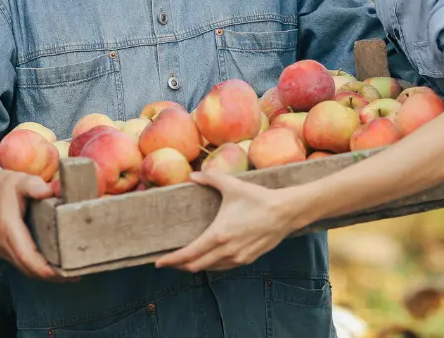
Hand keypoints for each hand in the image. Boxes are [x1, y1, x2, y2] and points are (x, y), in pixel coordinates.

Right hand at [0, 168, 77, 282]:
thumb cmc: (2, 187)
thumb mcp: (19, 181)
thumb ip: (35, 185)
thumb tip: (53, 190)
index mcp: (8, 228)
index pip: (27, 257)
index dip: (46, 269)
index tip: (66, 273)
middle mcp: (4, 244)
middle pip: (29, 268)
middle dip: (52, 276)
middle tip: (76, 274)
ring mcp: (3, 249)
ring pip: (26, 269)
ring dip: (46, 275)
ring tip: (70, 272)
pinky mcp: (6, 250)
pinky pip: (23, 264)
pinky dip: (39, 269)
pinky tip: (55, 266)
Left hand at [154, 171, 303, 272]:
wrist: (285, 212)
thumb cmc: (258, 198)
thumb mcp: (232, 185)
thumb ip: (210, 178)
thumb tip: (192, 175)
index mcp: (218, 235)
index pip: (188, 254)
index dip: (171, 260)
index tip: (158, 262)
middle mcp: (226, 251)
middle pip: (195, 266)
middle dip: (179, 266)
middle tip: (168, 262)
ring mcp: (238, 258)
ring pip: (210, 269)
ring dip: (196, 266)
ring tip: (186, 260)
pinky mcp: (248, 259)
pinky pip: (224, 267)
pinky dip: (212, 265)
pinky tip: (209, 258)